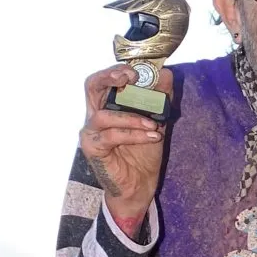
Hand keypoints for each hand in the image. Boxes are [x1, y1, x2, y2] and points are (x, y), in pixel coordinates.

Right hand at [79, 65, 172, 223]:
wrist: (139, 186)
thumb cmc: (143, 154)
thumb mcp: (157, 122)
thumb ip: (160, 100)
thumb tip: (166, 74)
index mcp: (108, 106)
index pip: (104, 80)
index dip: (117, 70)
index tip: (137, 71)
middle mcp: (95, 116)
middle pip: (91, 86)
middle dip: (109, 77)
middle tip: (130, 78)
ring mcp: (91, 132)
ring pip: (104, 115)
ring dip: (133, 117)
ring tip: (154, 123)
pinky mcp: (93, 149)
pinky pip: (111, 136)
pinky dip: (134, 134)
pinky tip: (151, 136)